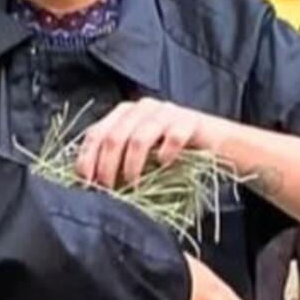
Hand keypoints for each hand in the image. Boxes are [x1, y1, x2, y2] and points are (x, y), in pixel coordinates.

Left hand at [76, 99, 228, 190]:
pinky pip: (172, 138)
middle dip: (106, 168)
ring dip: (132, 167)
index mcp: (124, 112)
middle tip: (108, 191)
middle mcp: (142, 107)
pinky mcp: (188, 121)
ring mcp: (166, 112)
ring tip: (133, 186)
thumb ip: (115, 157)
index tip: (86, 184)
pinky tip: (165, 166)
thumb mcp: (138, 152)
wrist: (213, 142)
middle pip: (114, 137)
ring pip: (138, 139)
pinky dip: (165, 156)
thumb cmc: (171, 151)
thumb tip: (89, 182)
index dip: (87, 159)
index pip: (96, 133)